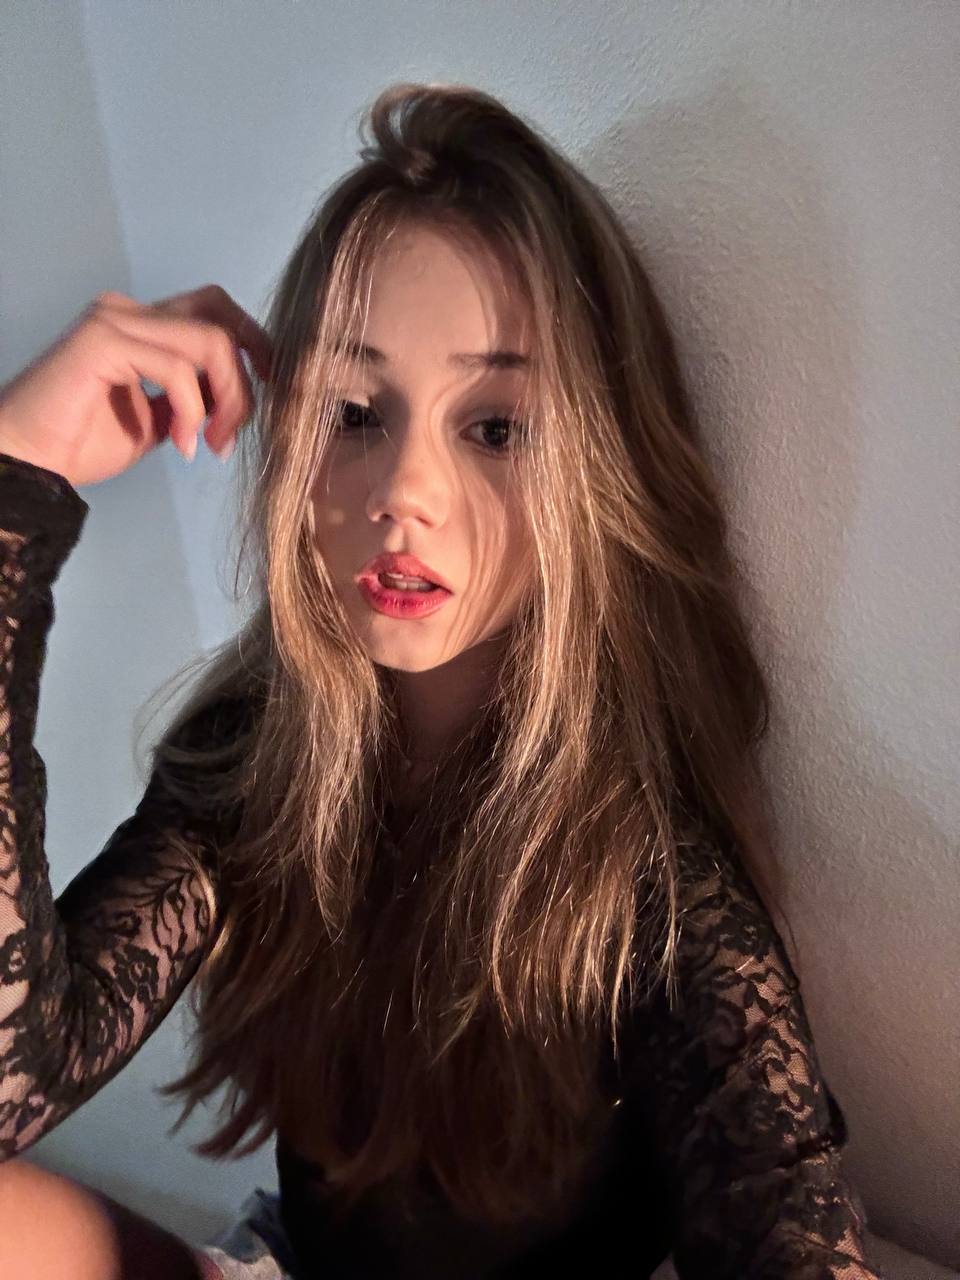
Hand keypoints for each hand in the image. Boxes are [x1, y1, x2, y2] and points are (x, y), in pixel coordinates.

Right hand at [0, 285, 272, 487]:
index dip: (254, 346)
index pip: (215, 311)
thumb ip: (194, 399)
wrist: (28, 462)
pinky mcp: (104, 340)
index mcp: (141, 324)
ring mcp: (115, 319)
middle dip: (246, 374)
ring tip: (210, 444)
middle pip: (220, 315)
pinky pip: (179, 368)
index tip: (269, 394)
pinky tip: (181, 445)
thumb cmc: (80, 443)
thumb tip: (235, 398)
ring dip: (226, 400)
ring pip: (211, 342)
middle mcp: (129, 310)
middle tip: (234, 430)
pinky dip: (192, 411)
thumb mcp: (158, 421)